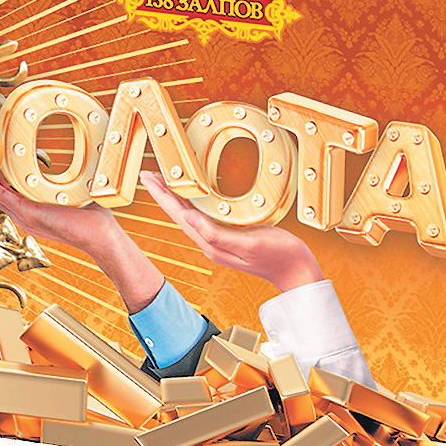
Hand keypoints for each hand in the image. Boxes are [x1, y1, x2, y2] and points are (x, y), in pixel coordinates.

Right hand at [0, 174, 119, 256]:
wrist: (99, 234)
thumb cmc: (91, 217)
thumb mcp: (73, 195)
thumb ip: (68, 181)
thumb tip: (79, 161)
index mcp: (33, 213)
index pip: (8, 195)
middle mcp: (25, 216)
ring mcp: (24, 216)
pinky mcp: (27, 213)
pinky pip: (2, 196)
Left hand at [140, 173, 322, 291]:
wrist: (297, 271)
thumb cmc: (279, 256)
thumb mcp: (249, 244)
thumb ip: (218, 235)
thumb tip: (187, 218)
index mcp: (211, 244)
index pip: (179, 215)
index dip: (162, 195)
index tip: (147, 178)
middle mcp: (210, 242)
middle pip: (179, 214)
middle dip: (163, 194)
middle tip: (148, 174)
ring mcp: (220, 240)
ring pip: (189, 214)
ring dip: (176, 197)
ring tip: (165, 180)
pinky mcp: (230, 235)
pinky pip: (204, 215)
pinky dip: (194, 201)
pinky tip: (195, 194)